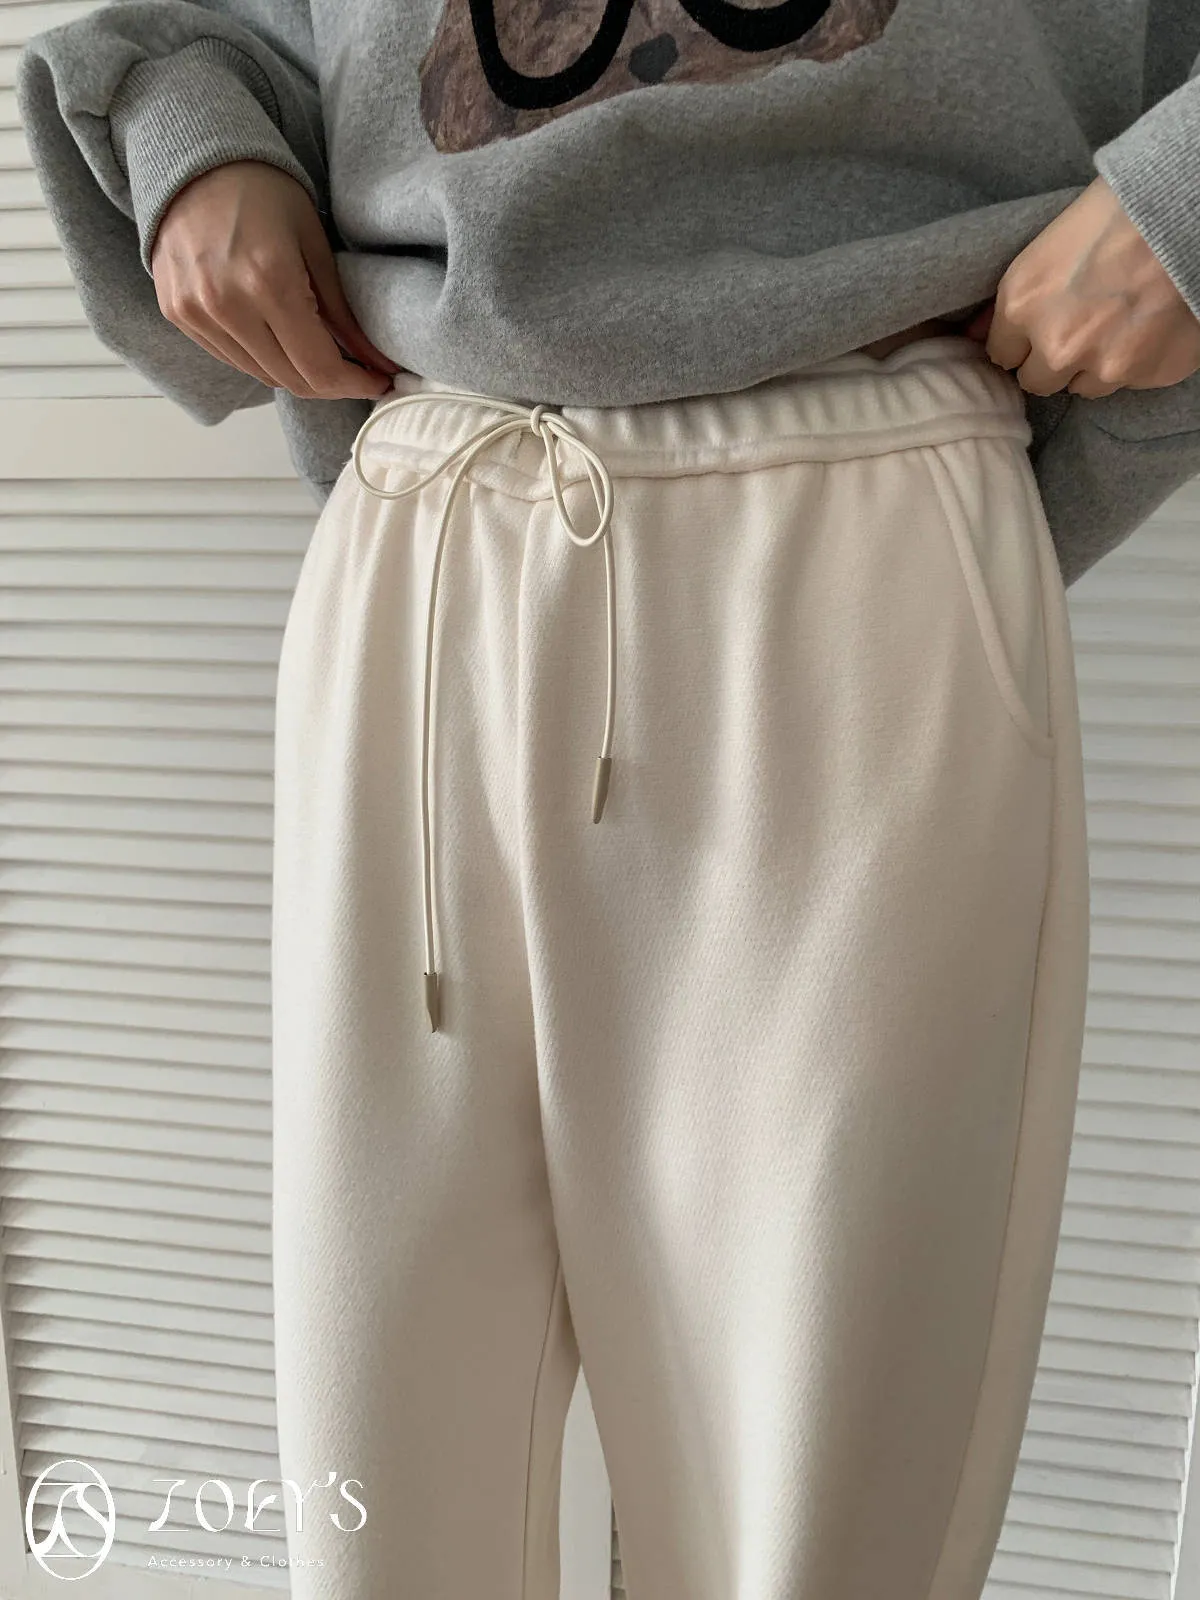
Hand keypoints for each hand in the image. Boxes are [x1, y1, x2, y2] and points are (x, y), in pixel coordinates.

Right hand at [149, 159, 403, 399]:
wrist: (191, 159)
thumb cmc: (264, 191)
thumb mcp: (315, 243)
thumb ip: (344, 312)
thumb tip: (379, 364)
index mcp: (269, 282)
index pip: (320, 369)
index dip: (355, 385)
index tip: (379, 382)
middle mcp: (227, 305)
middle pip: (293, 381)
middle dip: (331, 383)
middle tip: (355, 370)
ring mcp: (196, 313)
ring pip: (263, 376)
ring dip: (297, 373)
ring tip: (317, 349)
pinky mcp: (177, 314)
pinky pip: (232, 359)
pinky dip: (262, 359)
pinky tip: (277, 334)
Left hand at [960, 174, 1199, 397]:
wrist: (1182, 211)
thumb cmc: (1115, 214)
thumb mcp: (1046, 245)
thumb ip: (1010, 300)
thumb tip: (971, 334)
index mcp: (1023, 307)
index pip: (1002, 356)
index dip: (1022, 344)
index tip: (1037, 331)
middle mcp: (1058, 346)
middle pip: (1038, 382)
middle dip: (1052, 361)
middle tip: (1080, 328)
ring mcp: (1105, 366)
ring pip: (1084, 387)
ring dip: (1094, 364)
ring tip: (1117, 323)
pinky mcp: (1147, 373)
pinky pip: (1129, 381)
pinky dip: (1135, 361)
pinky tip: (1145, 326)